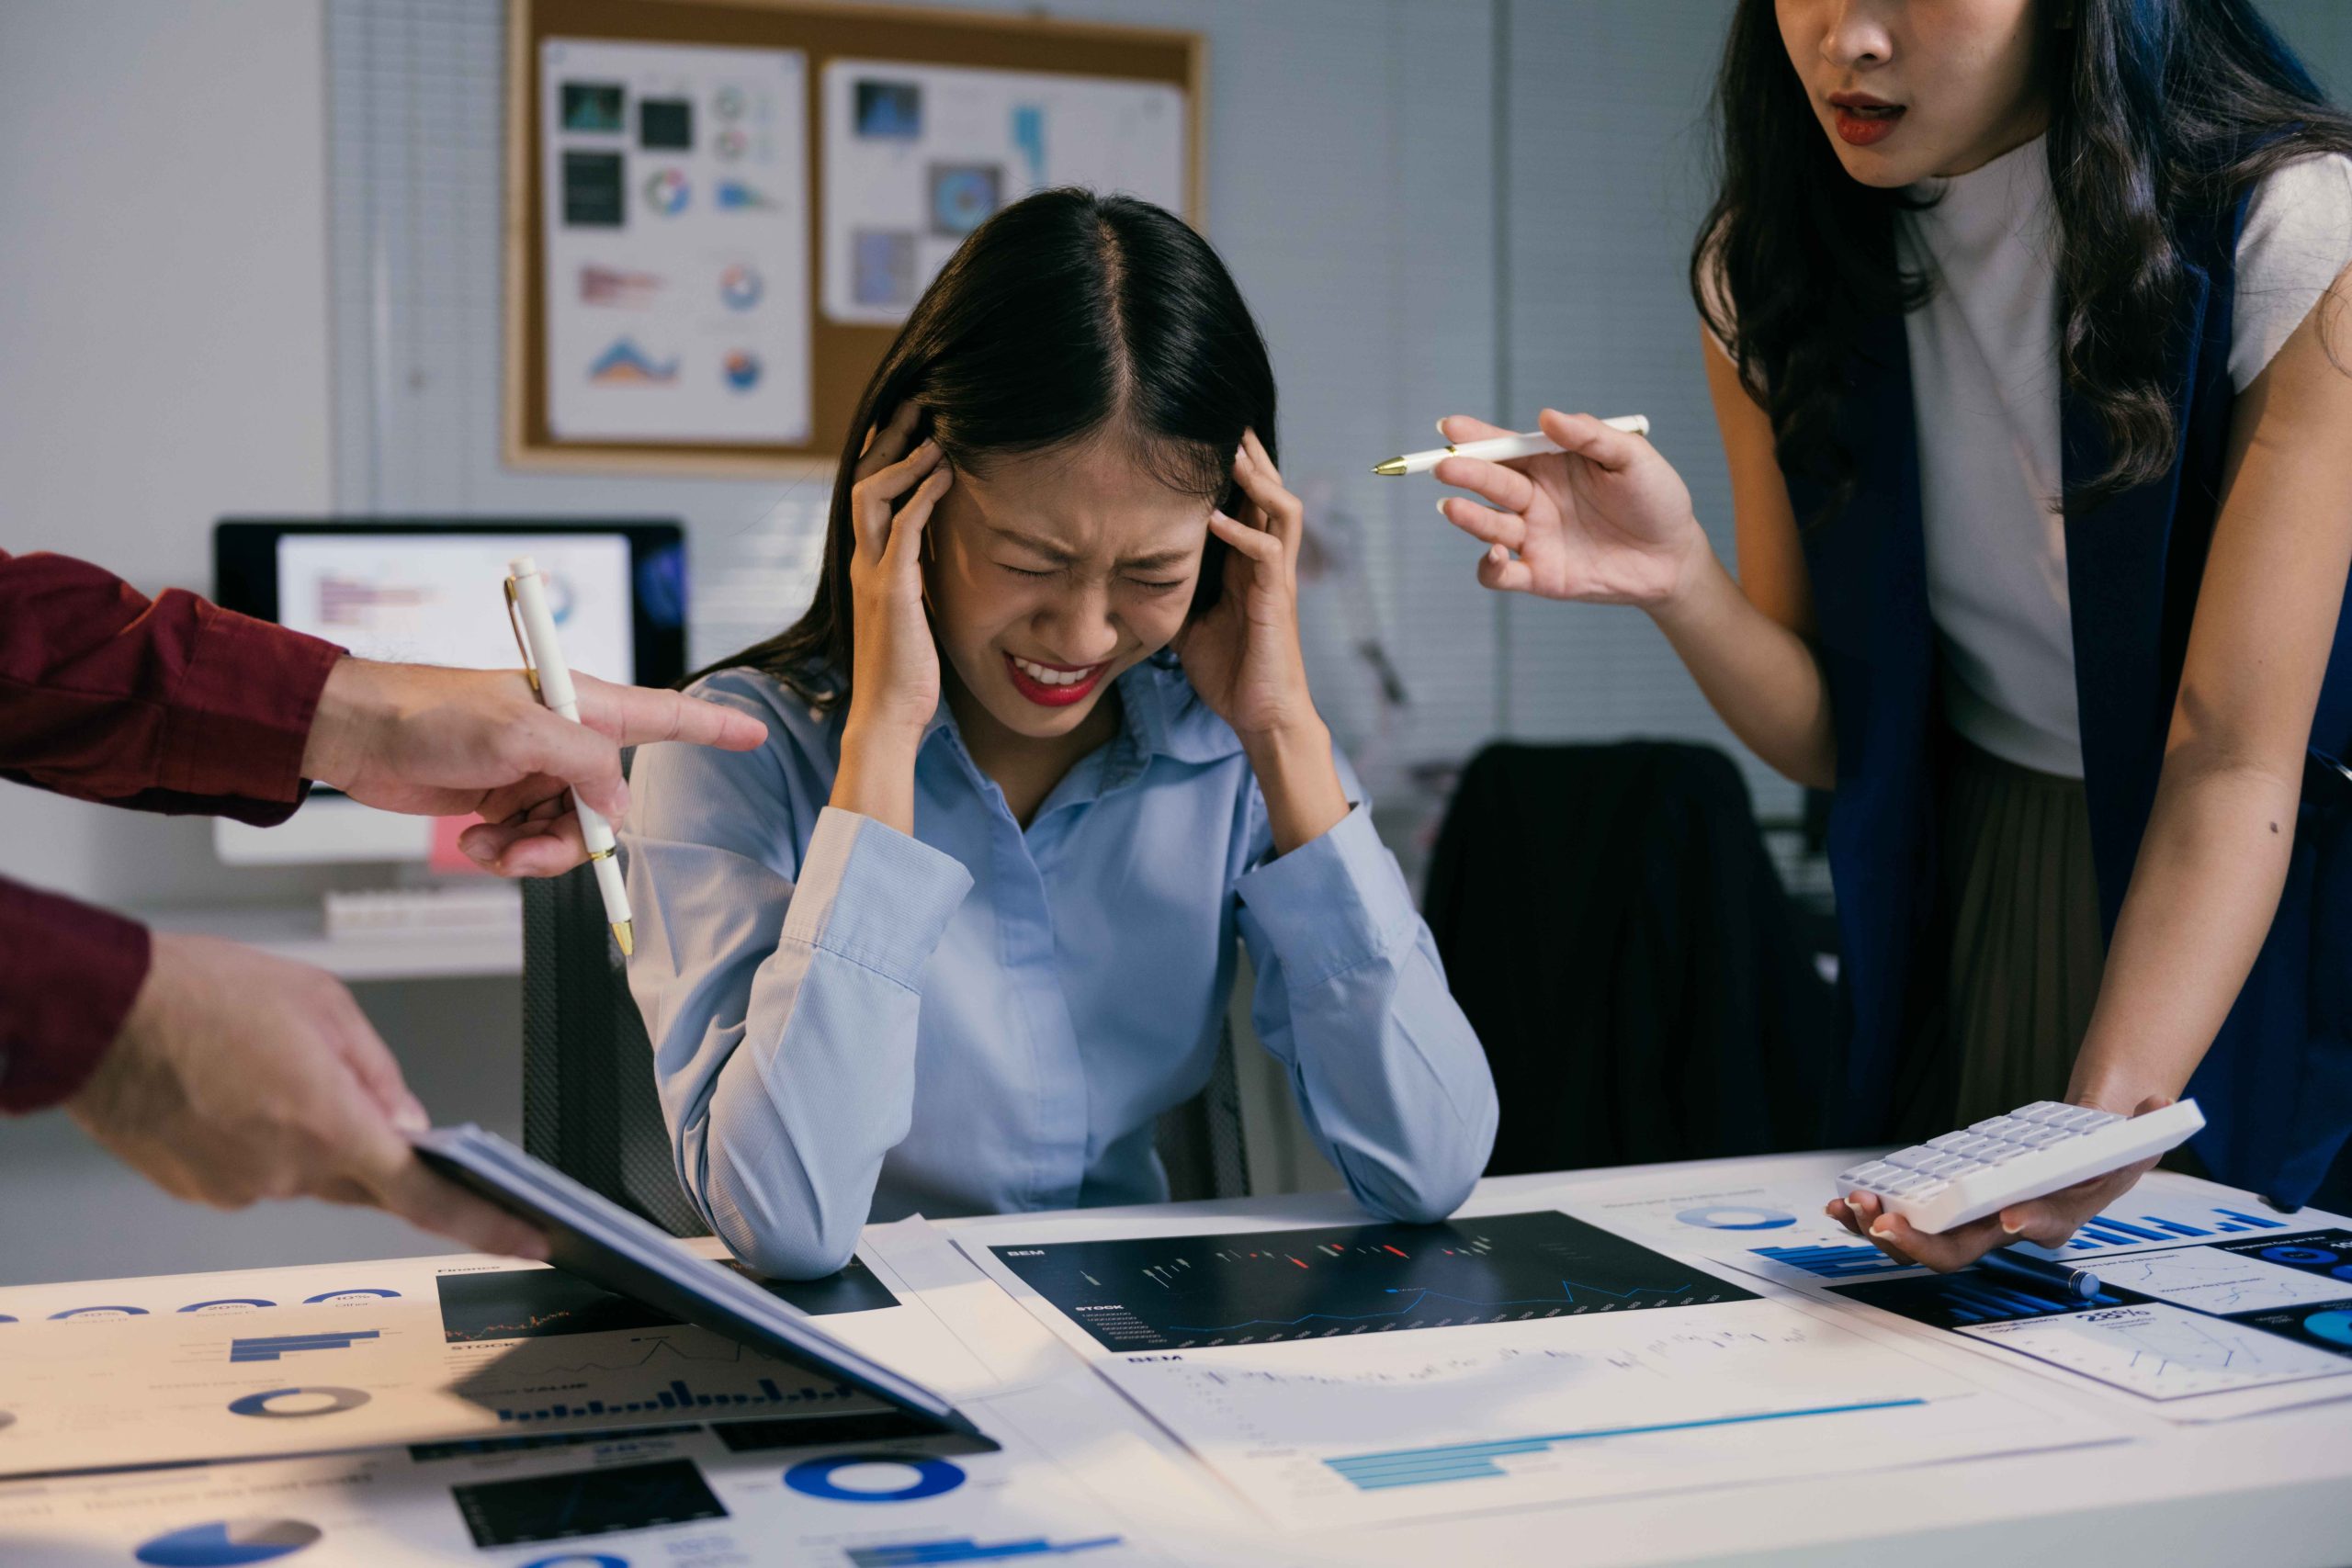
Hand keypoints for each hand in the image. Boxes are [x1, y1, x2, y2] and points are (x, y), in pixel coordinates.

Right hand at [66, 934, 547, 1258]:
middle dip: (361, 1136)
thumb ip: (378, 1072)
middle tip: (314, 1075)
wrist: (98, 1015)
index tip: (529, 1240)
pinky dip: (254, 1137)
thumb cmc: (203, 994)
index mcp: (334, 1126)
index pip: (428, 1195)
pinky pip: (255, 1170)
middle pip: (362, 1177)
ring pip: (304, 1170)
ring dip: (299, 1129)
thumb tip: (409, 1122)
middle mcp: (290, 1172)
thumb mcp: (324, 1006)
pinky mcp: (201, 1192)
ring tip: (254, 1069)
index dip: (486, 1224)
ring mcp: (242, 1189)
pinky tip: (226, 1093)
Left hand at [302, 659, 767, 876]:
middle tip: (529, 841)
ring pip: (570, 836)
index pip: (666, 715)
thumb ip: (583, 764)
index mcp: (583, 706)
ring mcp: (536, 774)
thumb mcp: (518, 731)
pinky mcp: (505, 801)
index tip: (754, 735)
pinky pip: (531, 845)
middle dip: (575, 838)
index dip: (713, 727)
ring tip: (488, 842)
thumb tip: (616, 805)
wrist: (356, 736)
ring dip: (530, 852)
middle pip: (610, 806)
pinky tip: (473, 840)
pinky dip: (505, 853)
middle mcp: (566, 740)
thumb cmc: (428, 713)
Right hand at [842, 403, 953, 740]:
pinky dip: (923, 496)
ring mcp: (874, 574)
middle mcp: (864, 562)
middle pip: (864, 479)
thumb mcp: (913, 614)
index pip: (869, 493)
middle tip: (917, 404)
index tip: (912, 423)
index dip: (886, 454)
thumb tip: (939, 562)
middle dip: (890, 439)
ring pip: (873, 494)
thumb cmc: (906, 673)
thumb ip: (917, 581)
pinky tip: (946, 475)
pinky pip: (903, 529)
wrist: (887, 716)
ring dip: (905, 459)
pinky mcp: (892, 591)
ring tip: (935, 433)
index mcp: (869, 565)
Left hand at [1173, 430, 1319, 741]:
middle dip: (1250, 453)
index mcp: (1248, 562)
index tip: (1202, 434)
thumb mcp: (1186, 621)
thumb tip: (1122, 571)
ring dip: (1257, 479)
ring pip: (1281, 509)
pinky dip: (1243, 532)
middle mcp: (1267, 561)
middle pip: (1270, 489)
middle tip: (1226, 418)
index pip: (1246, 498)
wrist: (1260, 717)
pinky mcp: (1277, 601)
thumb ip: (1168, 588)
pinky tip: (1216, 518)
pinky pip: (1269, 554)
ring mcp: (1276, 579)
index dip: (1232, 465)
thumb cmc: (1229, 671)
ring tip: (1231, 453)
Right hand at [1434, 408, 1706, 608]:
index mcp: (1551, 465)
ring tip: (1453, 508)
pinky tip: (1496, 555)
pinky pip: (1501, 575)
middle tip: (1446, 466)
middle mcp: (1535, 499)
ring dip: (1468, 517)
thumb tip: (1546, 416)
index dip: (1476, 438)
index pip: (1506, 448)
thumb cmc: (1657, 499)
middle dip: (1465, 473)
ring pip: (1488, 526)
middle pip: (1490, 483)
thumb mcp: (1632, 457)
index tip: (1450, 429)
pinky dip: (1489, 568)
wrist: (1675, 558)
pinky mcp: (1540, 575)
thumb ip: (1590, 435)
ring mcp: (1535, 538)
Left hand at [1825, 1095, 2178, 1271]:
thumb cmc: (2105, 1147)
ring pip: (1920, 1242)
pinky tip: (1841, 1203)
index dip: (2029, 1224)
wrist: (2078, 1145)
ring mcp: (1969, 1219)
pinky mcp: (1943, 1204)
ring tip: (1849, 1207)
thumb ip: (2142, 1130)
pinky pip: (1902, 1218)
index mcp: (2056, 1212)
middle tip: (1884, 1221)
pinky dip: (1870, 1214)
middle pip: (1959, 1251)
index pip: (2043, 1225)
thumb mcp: (2135, 1138)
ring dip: (1879, 1230)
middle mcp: (2005, 1225)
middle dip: (1917, 1242)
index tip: (2012, 1216)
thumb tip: (2154, 1109)